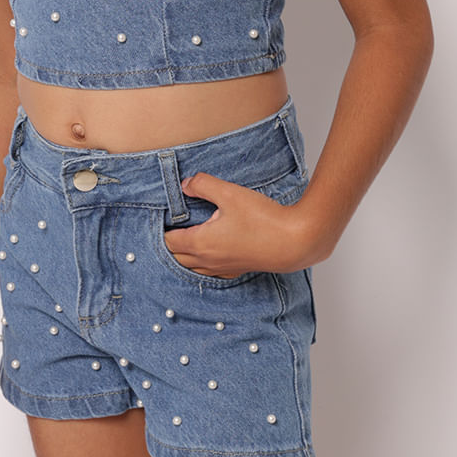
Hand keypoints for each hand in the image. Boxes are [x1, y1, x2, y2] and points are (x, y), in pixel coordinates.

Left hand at [162, 172, 313, 277]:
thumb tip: (185, 185)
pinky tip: (211, 249)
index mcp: (201, 243)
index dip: (162, 230)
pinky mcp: (237, 269)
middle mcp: (208, 260)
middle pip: (176, 257)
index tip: (163, 217)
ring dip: (185, 254)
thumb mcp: (229, 193)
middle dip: (170, 243)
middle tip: (172, 226)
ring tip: (187, 236)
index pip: (168, 242)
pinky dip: (203, 262)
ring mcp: (223, 267)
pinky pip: (211, 271)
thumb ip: (203, 185)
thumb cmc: (262, 219)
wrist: (294, 242)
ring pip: (193, 267)